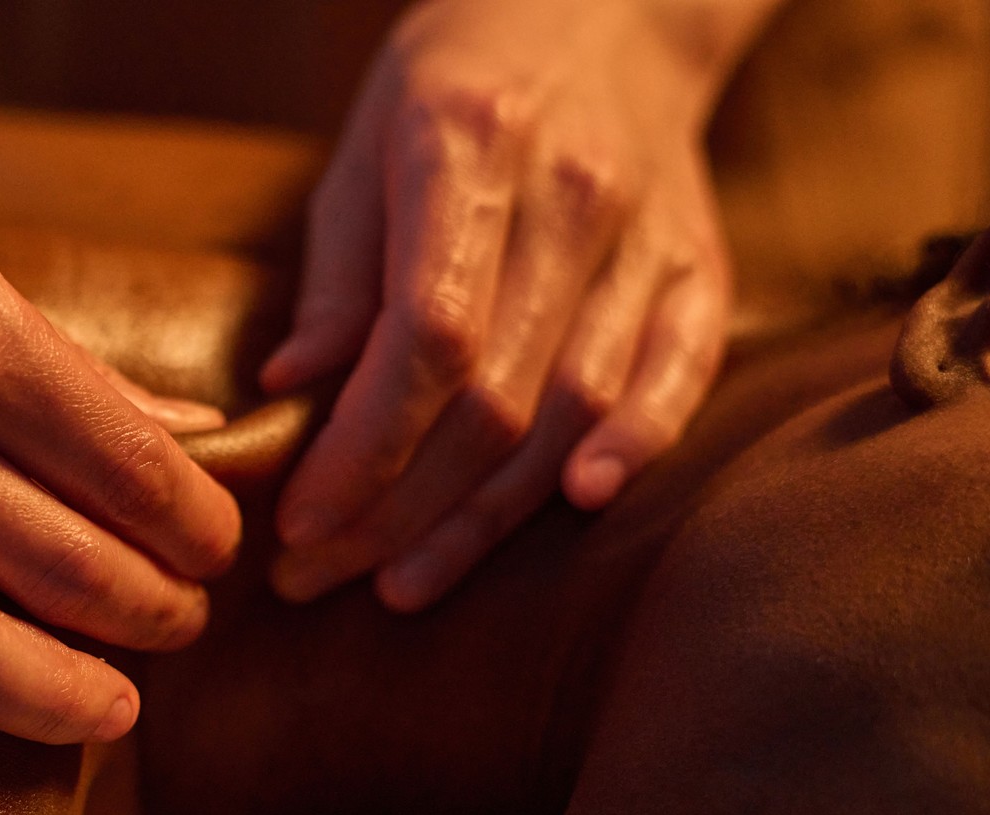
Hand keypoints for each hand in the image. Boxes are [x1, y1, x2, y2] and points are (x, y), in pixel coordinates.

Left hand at [262, 0, 767, 608]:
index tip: (301, 522)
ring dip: (485, 517)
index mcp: (471, 146)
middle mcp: (574, 193)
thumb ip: (338, 276)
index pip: (426, 335)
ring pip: (573, 410)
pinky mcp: (699, 267)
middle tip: (323, 579)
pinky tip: (573, 510)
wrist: (604, 9)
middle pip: (494, 396)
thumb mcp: (366, 147)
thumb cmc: (456, 86)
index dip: (363, 448)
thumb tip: (290, 396)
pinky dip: (633, 449)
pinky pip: (677, 377)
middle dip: (398, 510)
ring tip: (403, 582)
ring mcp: (649, 232)